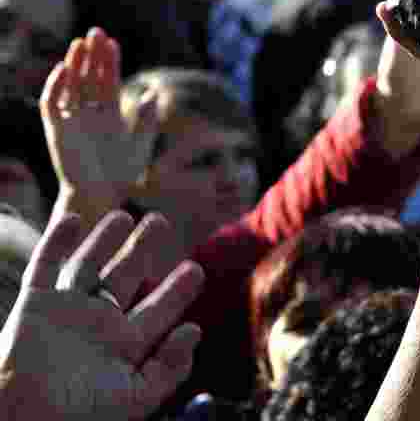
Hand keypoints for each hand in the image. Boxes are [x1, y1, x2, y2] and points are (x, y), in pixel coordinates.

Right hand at [0, 210, 203, 420]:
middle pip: (124, 276)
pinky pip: (45, 268)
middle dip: (142, 249)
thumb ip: (170, 368)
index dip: (178, 289)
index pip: (158, 308)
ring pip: (88, 266)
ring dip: (103, 240)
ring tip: (122, 215)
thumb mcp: (136, 398)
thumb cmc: (80, 415)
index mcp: (124, 344)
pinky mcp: (35, 305)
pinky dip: (55, 242)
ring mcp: (66, 311)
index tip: (197, 268)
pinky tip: (71, 219)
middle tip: (160, 221)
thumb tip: (195, 330)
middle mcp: (97, 323)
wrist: (25, 419)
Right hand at [40, 28, 159, 206]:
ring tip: (80, 43)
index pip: (107, 81)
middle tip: (95, 32)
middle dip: (91, 56)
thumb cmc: (121, 174)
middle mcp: (88, 114)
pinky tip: (64, 69)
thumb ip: (145, 119)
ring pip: (70, 86)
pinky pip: (52, 104)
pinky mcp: (57, 130)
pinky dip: (56, 86)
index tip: (112, 43)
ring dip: (74, 64)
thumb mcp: (139, 142)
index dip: (109, 62)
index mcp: (108, 114)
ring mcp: (72, 121)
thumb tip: (151, 94)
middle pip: (88, 78)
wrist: (103, 196)